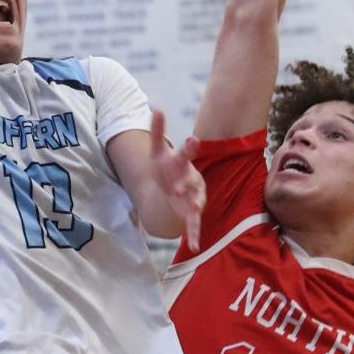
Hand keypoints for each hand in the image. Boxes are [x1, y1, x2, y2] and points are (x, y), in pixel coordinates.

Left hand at [147, 109, 205, 250]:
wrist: (173, 191)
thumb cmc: (166, 168)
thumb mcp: (158, 151)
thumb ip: (158, 131)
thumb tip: (156, 107)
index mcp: (183, 163)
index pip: (187, 153)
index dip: (191, 147)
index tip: (193, 140)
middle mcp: (192, 179)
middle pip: (193, 179)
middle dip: (190, 181)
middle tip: (183, 184)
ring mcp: (194, 197)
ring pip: (197, 200)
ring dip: (194, 204)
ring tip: (194, 210)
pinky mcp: (192, 213)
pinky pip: (195, 224)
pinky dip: (194, 234)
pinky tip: (194, 246)